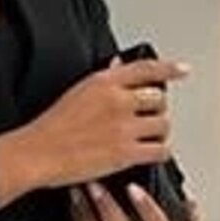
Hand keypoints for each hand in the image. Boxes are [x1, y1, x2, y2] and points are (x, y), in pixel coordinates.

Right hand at [20, 55, 189, 191]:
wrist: (37, 153)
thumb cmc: (50, 128)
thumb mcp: (77, 91)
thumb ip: (104, 79)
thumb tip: (119, 66)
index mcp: (105, 82)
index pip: (146, 69)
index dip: (169, 69)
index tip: (182, 70)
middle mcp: (118, 100)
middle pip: (159, 99)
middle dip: (157, 110)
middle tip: (148, 119)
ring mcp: (123, 126)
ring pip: (163, 125)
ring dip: (159, 133)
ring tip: (148, 139)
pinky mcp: (126, 152)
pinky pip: (160, 150)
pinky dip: (160, 153)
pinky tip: (152, 154)